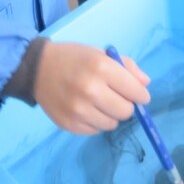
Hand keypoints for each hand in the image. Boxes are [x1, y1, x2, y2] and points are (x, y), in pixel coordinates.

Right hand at [33, 41, 149, 134]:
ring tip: (98, 102)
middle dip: (125, 104)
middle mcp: (91, 90)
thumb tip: (145, 85)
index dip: (140, 94)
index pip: (136, 92)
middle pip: (126, 111)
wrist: (38, 68)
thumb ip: (127, 66)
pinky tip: (86, 108)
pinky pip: (96, 131)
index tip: (137, 93)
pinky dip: (96, 121)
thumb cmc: (73, 58)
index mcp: (101, 68)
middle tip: (114, 96)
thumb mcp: (101, 53)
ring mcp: (79, 110)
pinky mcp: (70, 125)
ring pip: (112, 124)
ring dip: (110, 114)